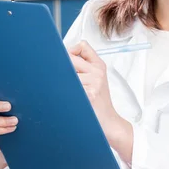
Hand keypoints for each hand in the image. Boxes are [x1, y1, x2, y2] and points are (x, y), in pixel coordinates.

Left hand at [68, 41, 132, 161]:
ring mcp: (93, 83)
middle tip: (63, 81)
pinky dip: (64, 94)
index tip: (66, 62)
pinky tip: (70, 100)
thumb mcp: (96, 80)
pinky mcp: (89, 94)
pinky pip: (68, 87)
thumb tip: (60, 57)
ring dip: (61, 83)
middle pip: (70, 58)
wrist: (109, 122)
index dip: (70, 51)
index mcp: (99, 65)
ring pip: (66, 74)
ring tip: (68, 92)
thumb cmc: (99, 102)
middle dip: (62, 68)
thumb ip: (84, 66)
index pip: (82, 46)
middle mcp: (97, 72)